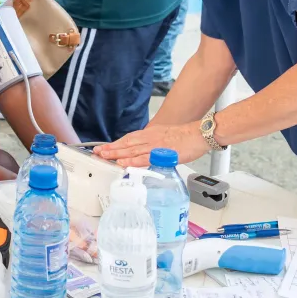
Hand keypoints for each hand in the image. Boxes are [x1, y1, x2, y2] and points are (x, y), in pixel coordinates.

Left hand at [94, 121, 209, 167]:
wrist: (199, 134)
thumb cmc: (185, 136)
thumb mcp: (165, 136)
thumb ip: (154, 143)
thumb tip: (145, 151)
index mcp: (150, 133)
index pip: (129, 138)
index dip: (116, 143)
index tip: (104, 147)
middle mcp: (150, 138)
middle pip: (126, 143)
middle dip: (111, 148)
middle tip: (97, 152)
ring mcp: (155, 146)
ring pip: (132, 150)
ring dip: (117, 154)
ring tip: (104, 157)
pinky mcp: (162, 154)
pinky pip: (144, 158)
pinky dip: (132, 161)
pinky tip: (123, 163)